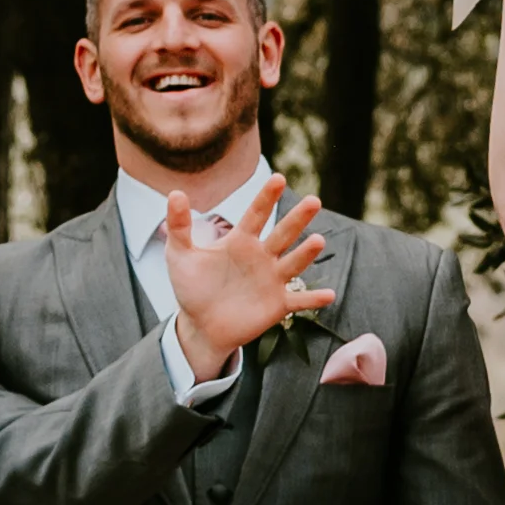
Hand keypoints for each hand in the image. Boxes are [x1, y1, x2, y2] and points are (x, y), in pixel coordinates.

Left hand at [157, 169, 336, 378]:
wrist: (201, 325)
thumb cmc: (192, 287)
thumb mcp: (180, 255)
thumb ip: (178, 225)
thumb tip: (176, 193)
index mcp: (241, 242)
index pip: (256, 214)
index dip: (266, 197)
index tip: (278, 178)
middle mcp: (262, 257)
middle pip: (283, 234)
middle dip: (298, 218)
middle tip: (314, 202)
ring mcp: (272, 280)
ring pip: (293, 263)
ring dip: (306, 253)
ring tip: (319, 240)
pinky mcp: (278, 305)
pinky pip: (299, 301)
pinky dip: (313, 299)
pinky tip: (329, 294)